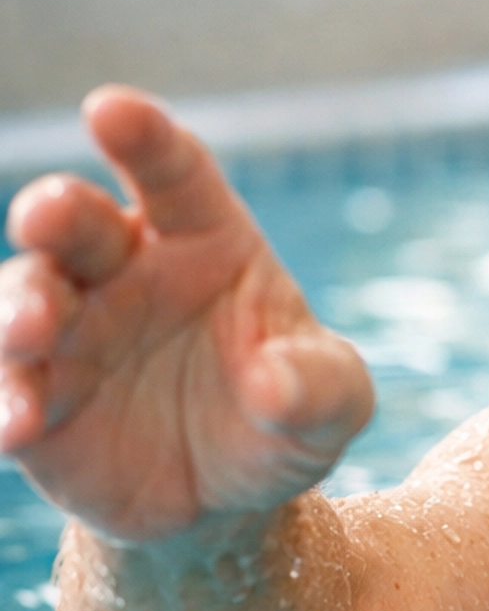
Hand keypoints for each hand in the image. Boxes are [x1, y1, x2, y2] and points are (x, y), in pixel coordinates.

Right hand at [0, 87, 374, 542]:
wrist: (231, 501)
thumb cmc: (285, 416)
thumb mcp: (333, 404)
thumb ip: (320, 385)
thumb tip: (275, 382)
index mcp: (203, 237)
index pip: (175, 172)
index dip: (144, 138)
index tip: (110, 110)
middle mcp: (124, 269)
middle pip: (80, 222)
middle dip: (56, 210)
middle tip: (44, 216)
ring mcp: (70, 331)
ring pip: (24, 295)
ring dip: (21, 308)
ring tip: (33, 333)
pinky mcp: (34, 396)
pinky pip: (5, 386)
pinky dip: (4, 400)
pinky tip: (18, 425)